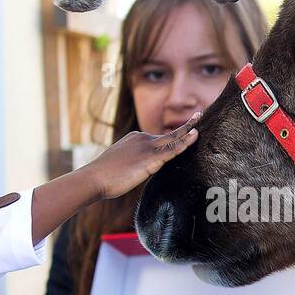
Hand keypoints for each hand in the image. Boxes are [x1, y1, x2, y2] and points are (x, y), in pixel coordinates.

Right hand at [79, 112, 200, 200]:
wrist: (94, 178)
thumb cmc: (103, 175)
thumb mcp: (118, 162)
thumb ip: (130, 161)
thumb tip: (133, 169)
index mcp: (134, 138)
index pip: (158, 138)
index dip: (173, 136)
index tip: (183, 132)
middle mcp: (142, 139)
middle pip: (168, 134)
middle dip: (185, 126)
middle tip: (198, 116)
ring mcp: (146, 147)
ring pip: (173, 139)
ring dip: (188, 132)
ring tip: (200, 125)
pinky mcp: (150, 159)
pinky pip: (171, 150)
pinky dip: (184, 143)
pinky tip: (194, 137)